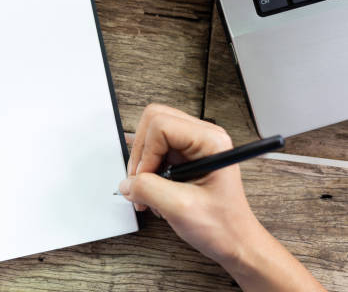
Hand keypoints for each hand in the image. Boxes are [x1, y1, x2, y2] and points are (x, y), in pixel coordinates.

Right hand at [119, 104, 324, 291]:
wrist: (233, 242)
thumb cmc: (223, 226)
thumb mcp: (180, 208)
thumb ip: (148, 189)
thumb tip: (127, 182)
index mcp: (211, 141)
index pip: (161, 125)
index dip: (147, 153)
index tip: (146, 179)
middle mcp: (203, 137)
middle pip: (154, 120)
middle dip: (141, 153)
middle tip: (141, 180)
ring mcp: (193, 145)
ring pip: (151, 133)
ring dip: (142, 162)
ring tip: (148, 189)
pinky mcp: (184, 156)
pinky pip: (154, 149)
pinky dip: (147, 169)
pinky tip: (154, 189)